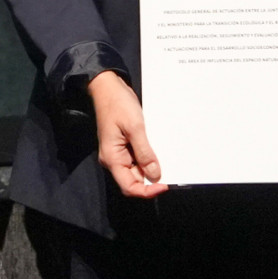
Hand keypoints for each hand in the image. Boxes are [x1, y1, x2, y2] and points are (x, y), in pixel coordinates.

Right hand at [88, 71, 166, 198]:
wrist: (107, 87)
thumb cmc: (118, 105)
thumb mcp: (135, 128)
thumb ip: (144, 153)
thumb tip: (155, 175)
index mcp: (113, 158)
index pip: (129, 187)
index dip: (147, 191)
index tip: (164, 185)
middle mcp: (114, 159)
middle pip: (134, 180)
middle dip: (151, 180)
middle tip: (170, 172)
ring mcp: (118, 153)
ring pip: (137, 170)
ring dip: (151, 168)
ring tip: (166, 160)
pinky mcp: (123, 145)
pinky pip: (137, 158)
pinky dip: (148, 158)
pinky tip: (159, 151)